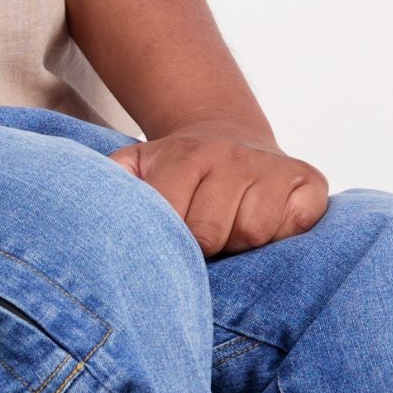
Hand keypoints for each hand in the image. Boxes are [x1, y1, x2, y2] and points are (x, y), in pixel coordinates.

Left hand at [110, 126, 328, 257]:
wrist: (231, 141)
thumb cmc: (176, 175)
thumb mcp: (134, 171)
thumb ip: (109, 188)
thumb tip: (83, 214)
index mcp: (184, 156)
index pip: (173, 222)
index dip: (170, 247)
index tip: (169, 248)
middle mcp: (230, 154)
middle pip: (211, 234)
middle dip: (204, 251)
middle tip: (204, 243)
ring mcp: (271, 167)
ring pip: (254, 232)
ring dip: (242, 245)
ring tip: (233, 233)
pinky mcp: (309, 183)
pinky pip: (296, 225)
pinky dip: (284, 236)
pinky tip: (269, 228)